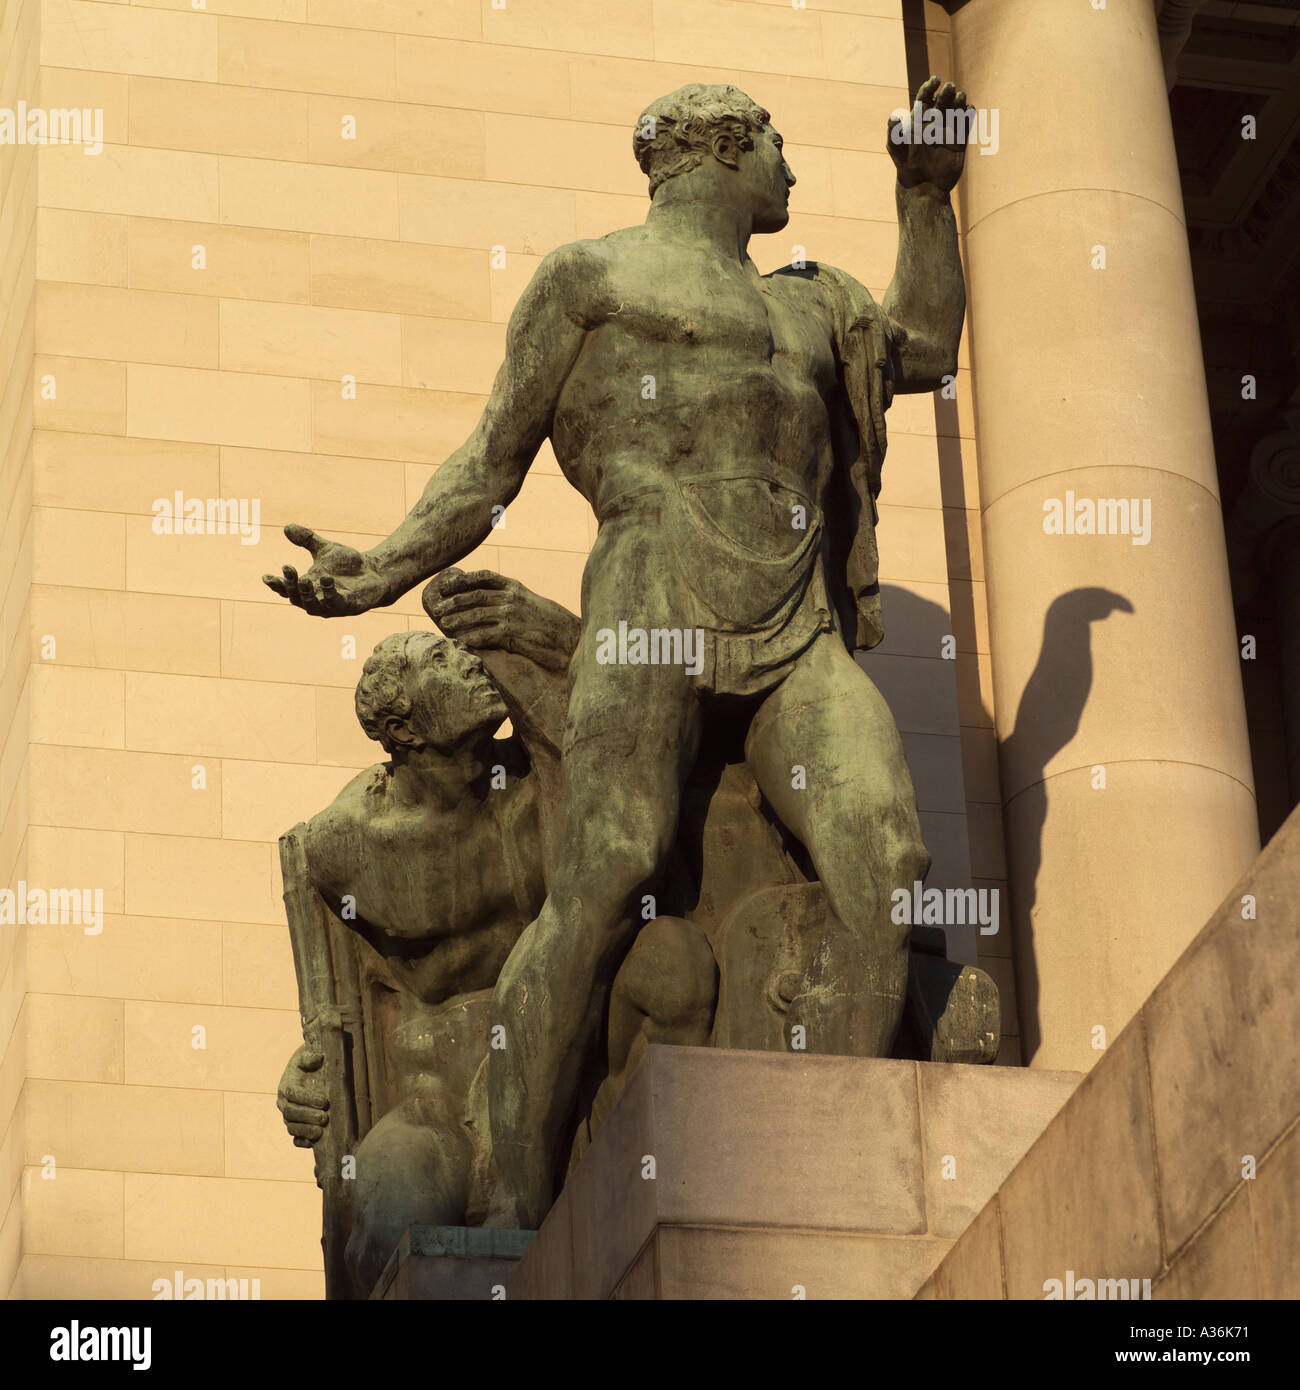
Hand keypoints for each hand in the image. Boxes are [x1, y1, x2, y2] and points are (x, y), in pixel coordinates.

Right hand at [262, 523, 391, 616]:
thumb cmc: (348, 564)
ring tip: (303, 578)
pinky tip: (327, 579)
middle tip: (288, 568)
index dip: (276, 584)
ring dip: (306, 593)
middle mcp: (316, 599)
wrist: (374, 572)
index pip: (287, 589)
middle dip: (290, 585)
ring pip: (312, 605)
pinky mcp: (347, 606)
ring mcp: (330, 605)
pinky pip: (334, 602)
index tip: (265, 577)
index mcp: (307, 587)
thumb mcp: (325, 549)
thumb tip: (286, 527)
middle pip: (296, 598)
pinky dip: (328, 592)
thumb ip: (306, 540)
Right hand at [277, 1044, 329, 1146]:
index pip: (293, 1094)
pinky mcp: (295, 1126)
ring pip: (292, 1127)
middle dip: (307, 1116)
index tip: (324, 1101)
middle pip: (291, 1113)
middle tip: (324, 1118)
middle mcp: (284, 1103)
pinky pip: (295, 1138)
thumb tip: (318, 1058)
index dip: (307, 1099)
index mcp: (286, 1086)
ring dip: (305, 1130)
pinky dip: (302, 1141)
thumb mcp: (307, 1057)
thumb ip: (310, 1057)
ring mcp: (288, 1117)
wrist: (308, 1074)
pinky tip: (313, 1143)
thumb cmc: (310, 1065)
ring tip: (320, 1131)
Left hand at [423, 568, 579, 671]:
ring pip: (476, 615)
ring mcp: (511, 615)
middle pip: (475, 596)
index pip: (485, 577)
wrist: (568, 638)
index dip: (464, 579)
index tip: (448, 583)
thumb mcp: (531, 602)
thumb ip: (511, 598)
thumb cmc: (549, 623)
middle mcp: (511, 598)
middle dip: (455, 601)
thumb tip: (489, 601)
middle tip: (439, 607)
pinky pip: (484, 634)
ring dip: (457, 620)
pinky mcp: (512, 634)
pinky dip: (470, 637)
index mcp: (515, 588)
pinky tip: (461, 640)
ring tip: (445, 624)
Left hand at [887, 75, 969, 192]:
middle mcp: (935, 121)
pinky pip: (967, 123)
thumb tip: (894, 116)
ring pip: (957, 109)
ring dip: (959, 101)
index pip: (925, 97)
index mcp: (919, 119)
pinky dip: (969, 115)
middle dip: (946, 92)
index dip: (930, 86)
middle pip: (943, 100)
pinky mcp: (960, 140)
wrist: (924, 187)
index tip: (935, 80)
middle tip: (949, 88)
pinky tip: (968, 111)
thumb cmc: (907, 167)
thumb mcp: (896, 150)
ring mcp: (948, 130)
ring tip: (960, 98)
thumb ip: (894, 133)